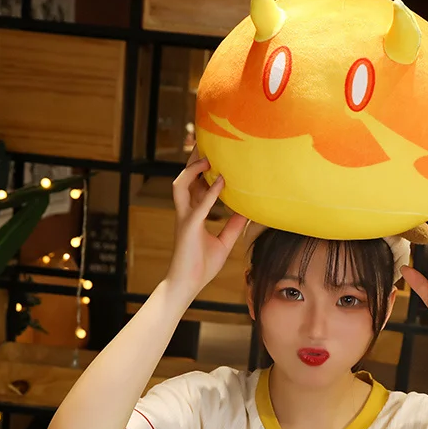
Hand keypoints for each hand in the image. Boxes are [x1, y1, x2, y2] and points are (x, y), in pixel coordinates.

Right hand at [167, 146, 247, 297]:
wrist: (187, 285)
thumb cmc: (202, 267)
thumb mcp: (224, 243)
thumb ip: (233, 226)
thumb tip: (246, 212)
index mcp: (192, 215)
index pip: (194, 187)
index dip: (200, 170)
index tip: (213, 156)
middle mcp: (186, 213)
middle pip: (184, 179)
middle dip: (191, 161)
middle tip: (204, 143)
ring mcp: (185, 219)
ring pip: (180, 186)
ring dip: (193, 171)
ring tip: (208, 158)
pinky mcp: (189, 228)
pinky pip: (198, 206)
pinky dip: (210, 193)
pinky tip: (221, 182)